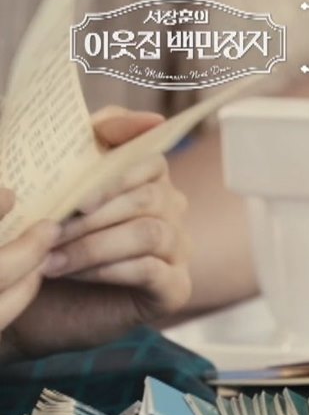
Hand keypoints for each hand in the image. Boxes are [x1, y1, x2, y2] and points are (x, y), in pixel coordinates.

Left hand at [3, 107, 192, 359]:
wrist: (26, 296)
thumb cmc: (41, 235)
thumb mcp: (56, 178)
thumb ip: (95, 139)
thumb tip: (152, 118)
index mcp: (145, 179)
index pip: (151, 159)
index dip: (114, 175)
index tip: (75, 196)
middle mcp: (169, 211)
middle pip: (151, 198)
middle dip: (93, 215)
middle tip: (49, 230)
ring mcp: (176, 251)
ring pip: (151, 233)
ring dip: (95, 245)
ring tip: (53, 259)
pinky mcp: (174, 288)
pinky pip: (152, 270)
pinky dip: (108, 271)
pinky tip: (74, 275)